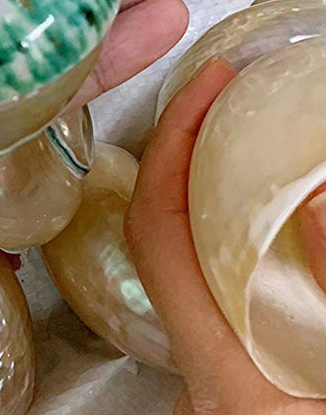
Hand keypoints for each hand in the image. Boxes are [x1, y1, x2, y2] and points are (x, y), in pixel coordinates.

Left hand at [127, 60, 325, 414]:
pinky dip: (244, 240)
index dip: (172, 142)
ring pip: (195, 264)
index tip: (208, 83)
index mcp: (222, 371)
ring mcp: (221, 379)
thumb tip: (320, 202)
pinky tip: (282, 223)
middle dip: (189, 154)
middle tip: (230, 97)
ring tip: (254, 140)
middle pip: (163, 235)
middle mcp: (204, 372)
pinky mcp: (247, 388)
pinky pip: (226, 294)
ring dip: (219, 195)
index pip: (157, 227)